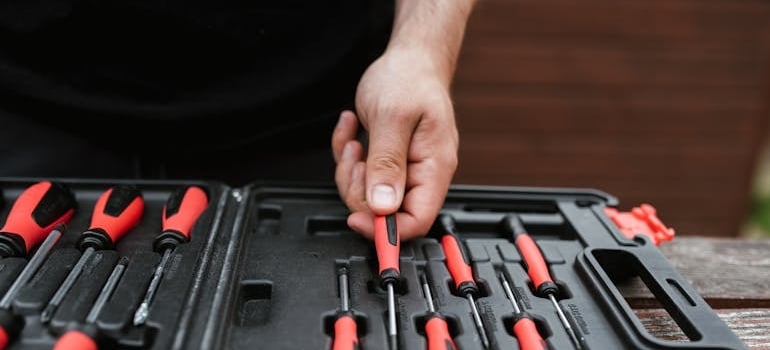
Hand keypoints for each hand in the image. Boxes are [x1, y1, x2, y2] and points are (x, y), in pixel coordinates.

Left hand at [332, 47, 458, 240]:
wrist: (409, 59)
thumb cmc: (409, 79)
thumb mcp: (392, 118)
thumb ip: (387, 164)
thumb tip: (384, 206)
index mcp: (434, 168)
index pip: (418, 220)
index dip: (386, 228)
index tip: (358, 218)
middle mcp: (421, 173)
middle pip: (386, 211)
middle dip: (359, 188)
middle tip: (355, 157)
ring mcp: (404, 169)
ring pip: (368, 195)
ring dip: (350, 169)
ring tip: (354, 139)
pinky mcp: (388, 161)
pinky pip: (360, 175)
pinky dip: (348, 154)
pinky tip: (352, 129)